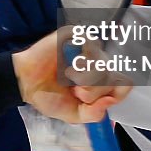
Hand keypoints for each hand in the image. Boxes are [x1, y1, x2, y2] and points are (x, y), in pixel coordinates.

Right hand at [13, 31, 131, 123]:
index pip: (125, 84)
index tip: (102, 100)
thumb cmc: (48, 96)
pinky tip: (68, 67)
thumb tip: (109, 101)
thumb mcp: (74, 114)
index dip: (117, 93)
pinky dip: (81, 63)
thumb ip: (94, 114)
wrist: (26, 83)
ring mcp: (88, 48)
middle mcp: (97, 63)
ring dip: (86, 79)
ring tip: (69, 79)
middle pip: (114, 77)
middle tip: (76, 92)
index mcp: (100, 81)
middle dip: (95, 91)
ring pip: (104, 65)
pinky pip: (92, 47)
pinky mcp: (77, 36)